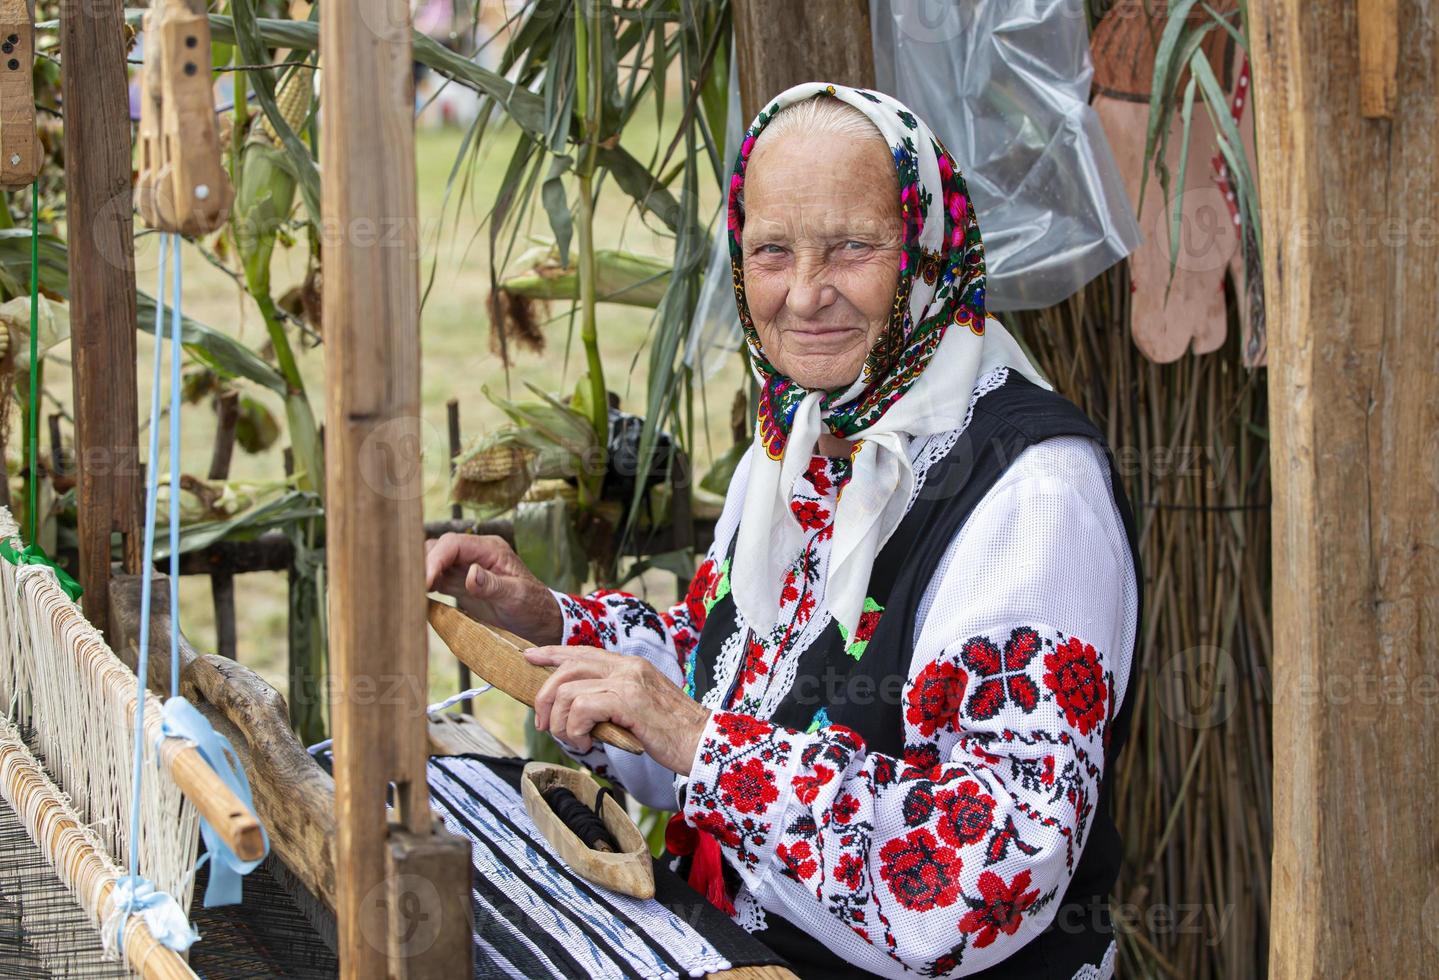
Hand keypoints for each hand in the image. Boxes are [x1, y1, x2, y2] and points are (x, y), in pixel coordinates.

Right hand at [424, 533, 563, 645]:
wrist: (538, 621)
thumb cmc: (532, 606)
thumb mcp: (516, 596)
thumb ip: (492, 585)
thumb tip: (470, 573)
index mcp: (490, 549)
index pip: (453, 544)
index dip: (435, 560)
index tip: (424, 582)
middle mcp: (475, 553)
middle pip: (439, 548)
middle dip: (423, 565)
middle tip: (412, 588)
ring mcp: (466, 567)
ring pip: (433, 561)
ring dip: (421, 574)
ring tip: (411, 593)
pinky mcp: (460, 583)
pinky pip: (436, 578)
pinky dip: (424, 585)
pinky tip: (417, 597)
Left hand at [525, 645, 710, 774]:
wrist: (704, 744)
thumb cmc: (673, 734)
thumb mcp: (639, 709)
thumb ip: (613, 700)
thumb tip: (576, 710)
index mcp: (630, 665)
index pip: (582, 651)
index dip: (551, 652)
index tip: (529, 656)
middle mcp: (628, 666)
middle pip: (567, 668)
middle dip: (545, 697)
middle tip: (545, 723)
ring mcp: (628, 681)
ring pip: (568, 691)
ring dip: (560, 721)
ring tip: (573, 740)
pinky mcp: (628, 700)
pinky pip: (581, 709)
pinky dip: (574, 730)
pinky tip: (586, 742)